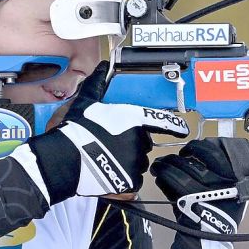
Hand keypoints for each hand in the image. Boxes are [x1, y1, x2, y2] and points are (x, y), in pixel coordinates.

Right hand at [23, 62, 189, 203]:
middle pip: (144, 143)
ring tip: (107, 159)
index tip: (183, 129)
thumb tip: (101, 67)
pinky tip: (109, 172)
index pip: (162, 121)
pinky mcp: (129, 181)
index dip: (174, 126)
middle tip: (111, 144)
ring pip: (138, 162)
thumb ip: (97, 84)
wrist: (65, 159)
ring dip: (127, 162)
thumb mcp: (85, 102)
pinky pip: (133, 181)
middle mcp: (139, 140)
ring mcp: (136, 162)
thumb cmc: (75, 130)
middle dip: (132, 144)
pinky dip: (124, 179)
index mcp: (133, 119)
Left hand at [151, 137, 248, 248]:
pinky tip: (160, 176)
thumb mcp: (226, 196)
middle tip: (176, 156)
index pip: (224, 152)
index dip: (206, 147)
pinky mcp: (190, 201)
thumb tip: (196, 153)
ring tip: (160, 165)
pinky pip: (172, 182)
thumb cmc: (216, 220)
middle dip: (185, 153)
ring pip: (183, 168)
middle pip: (201, 157)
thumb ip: (219, 175)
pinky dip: (163, 177)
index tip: (195, 148)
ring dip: (167, 164)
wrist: (208, 248)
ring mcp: (207, 192)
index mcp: (238, 181)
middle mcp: (225, 184)